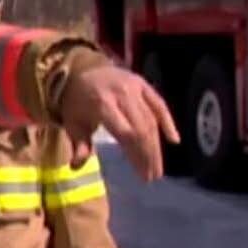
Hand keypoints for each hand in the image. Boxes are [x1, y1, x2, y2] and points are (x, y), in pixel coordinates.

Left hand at [60, 65, 178, 180]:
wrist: (82, 70)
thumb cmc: (77, 102)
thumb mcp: (72, 123)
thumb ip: (79, 145)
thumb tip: (76, 167)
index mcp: (102, 103)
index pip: (126, 133)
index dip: (136, 155)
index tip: (142, 175)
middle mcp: (122, 94)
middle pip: (142, 128)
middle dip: (149, 155)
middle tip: (153, 176)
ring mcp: (135, 87)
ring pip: (152, 119)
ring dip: (157, 145)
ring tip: (158, 167)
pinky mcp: (143, 84)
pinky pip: (159, 104)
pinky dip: (168, 122)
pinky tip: (174, 140)